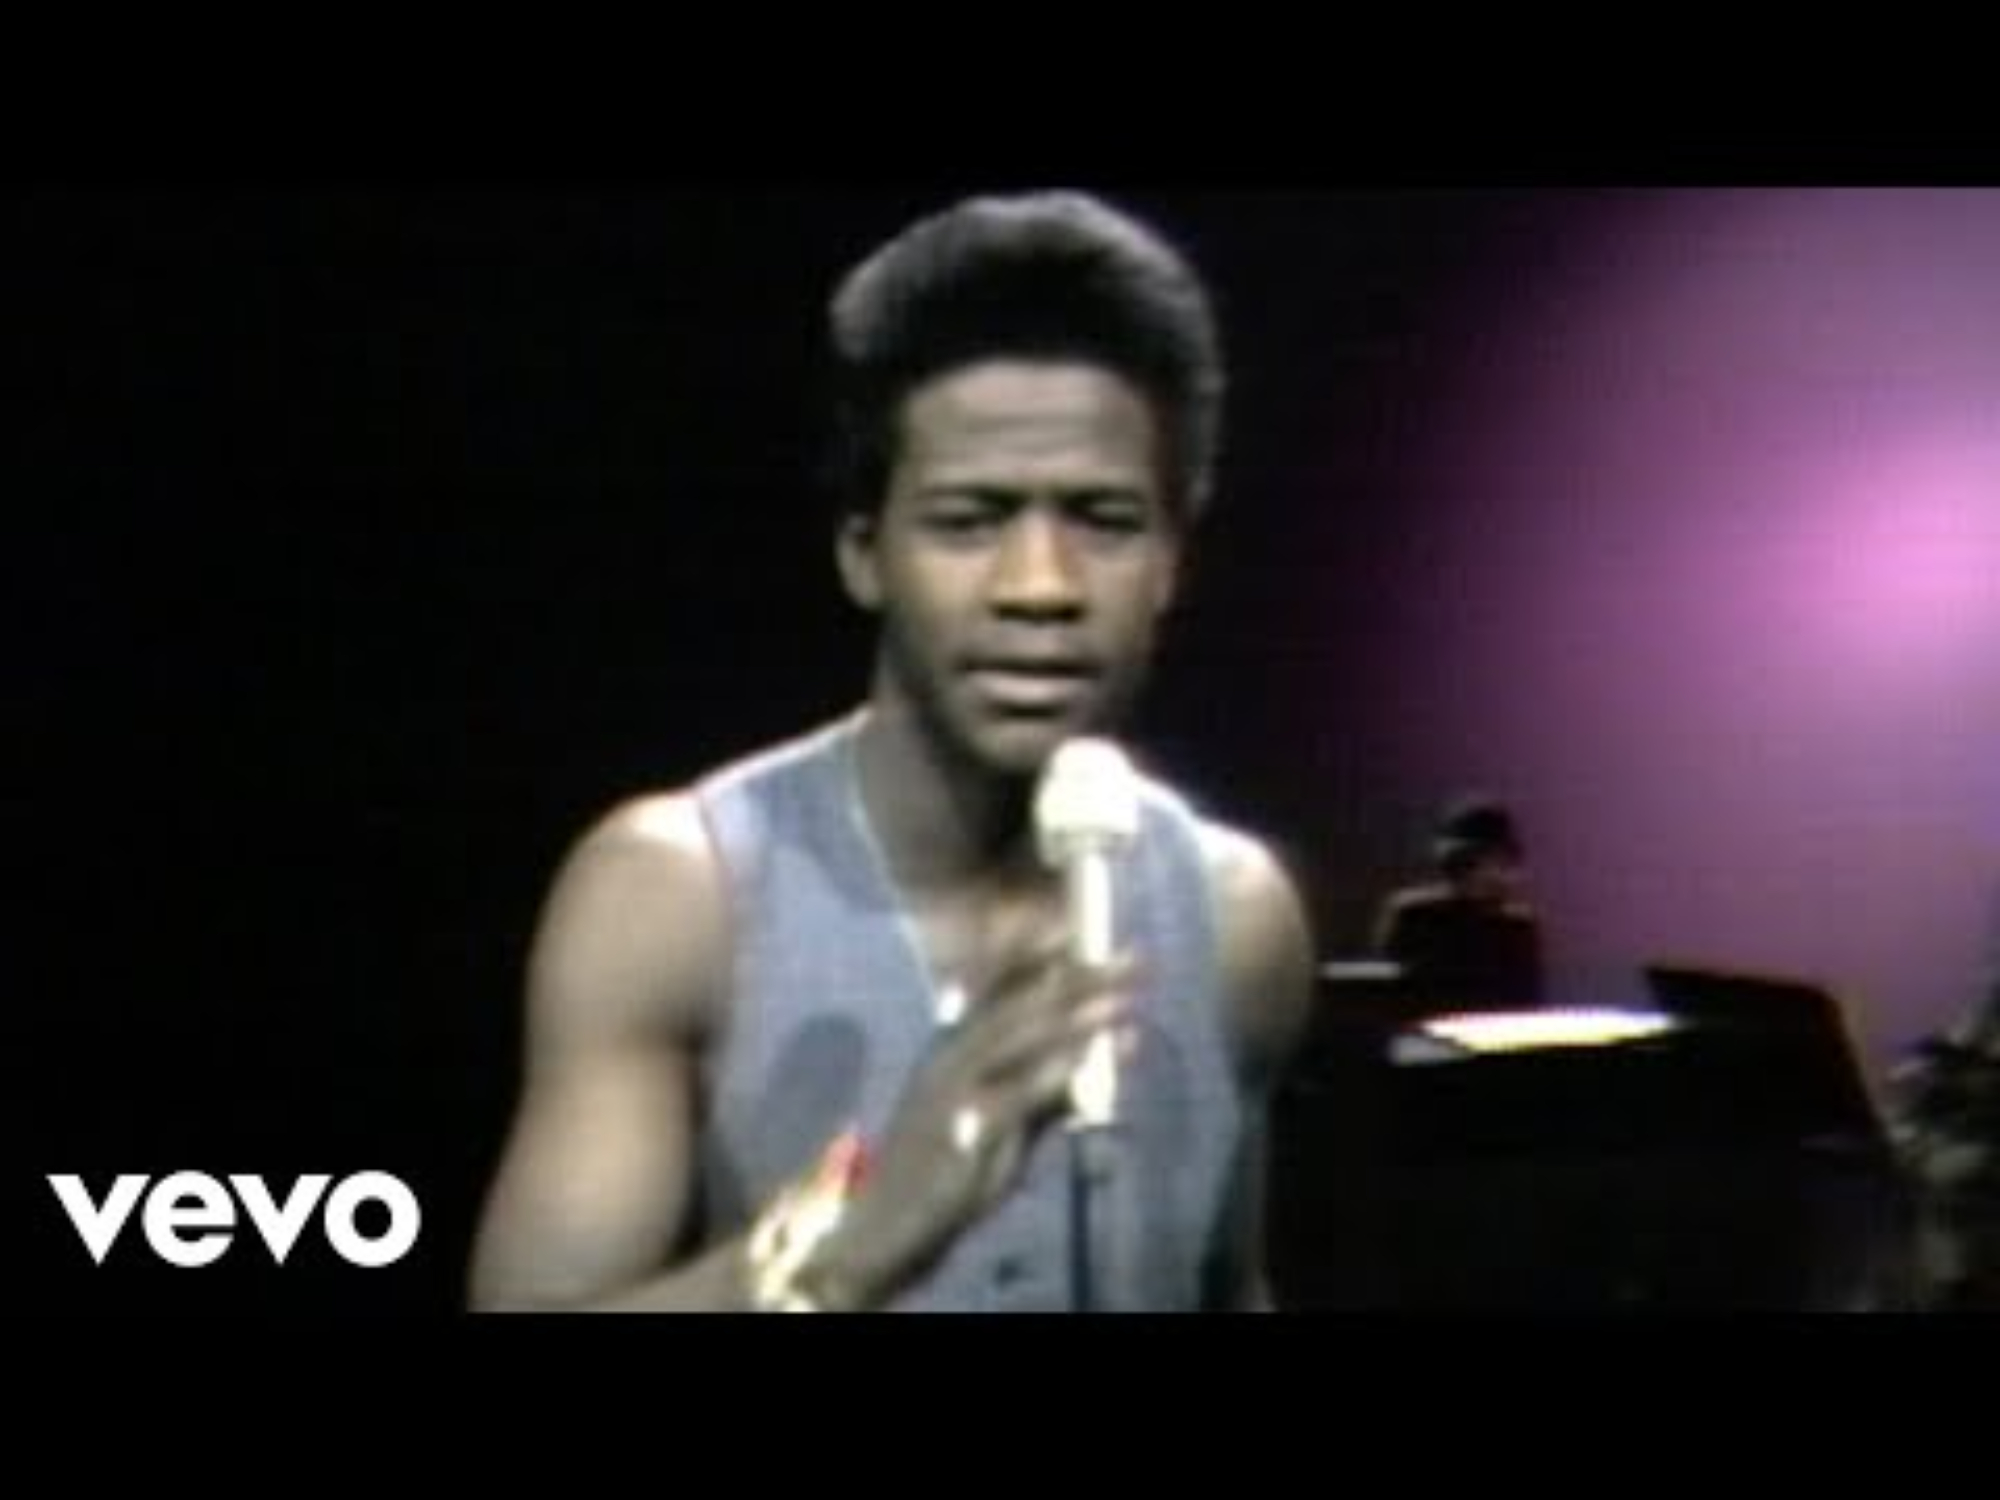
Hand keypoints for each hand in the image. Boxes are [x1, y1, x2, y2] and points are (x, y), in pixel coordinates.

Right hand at [806, 937, 1135, 1307]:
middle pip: (1023, 1003)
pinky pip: (1016, 1094)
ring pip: (1022, 1037)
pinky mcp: (965, 1129)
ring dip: (1080, 1016)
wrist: (886, 1226)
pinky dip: (1056, 1074)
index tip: (1075, 924)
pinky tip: (1090, 1062)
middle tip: (1135, 961)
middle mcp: (951, 1057)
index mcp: (952, 1049)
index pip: (995, 987)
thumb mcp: (999, 1126)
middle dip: (1082, 978)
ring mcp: (956, 1090)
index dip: (1034, 953)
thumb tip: (1089, 1069)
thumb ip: (1041, 1095)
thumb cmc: (943, 1175)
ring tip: (1129, 1001)